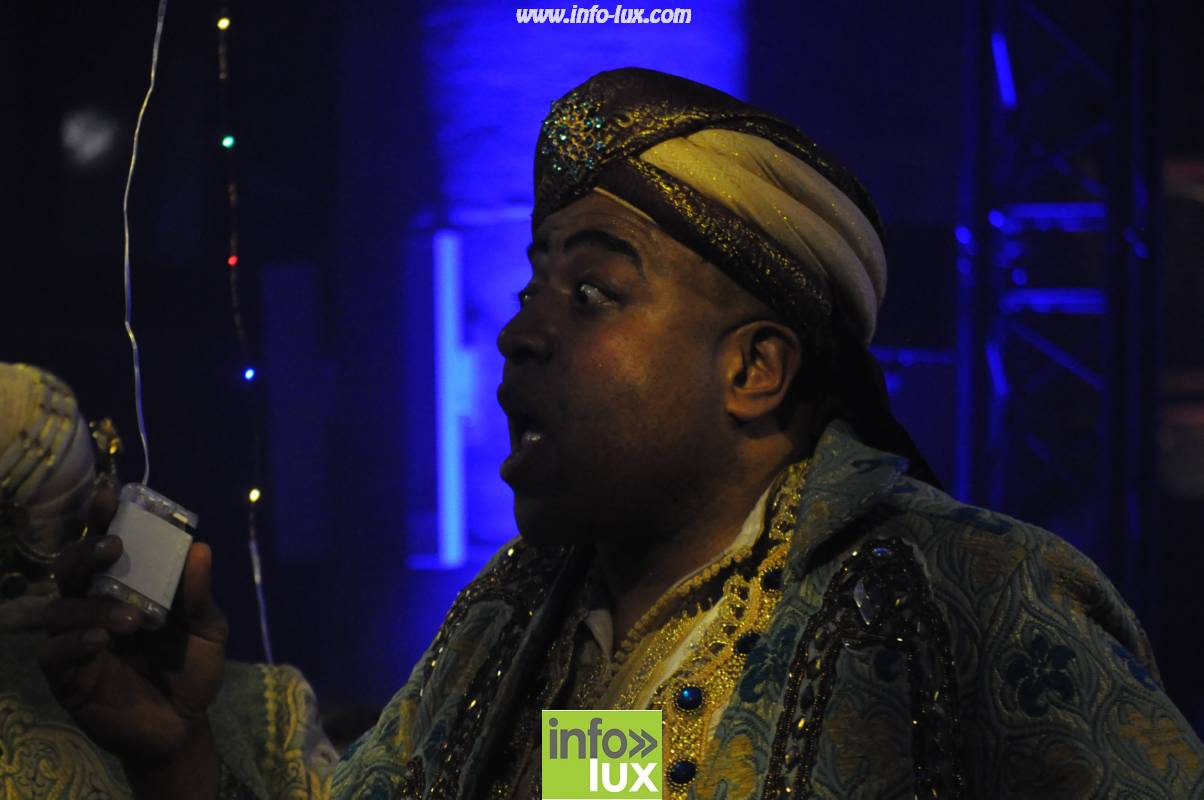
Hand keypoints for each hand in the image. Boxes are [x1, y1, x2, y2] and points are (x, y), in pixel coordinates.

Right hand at [37, 485, 227, 766]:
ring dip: (91, 606)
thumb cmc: (190, 668)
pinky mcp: (66, 674)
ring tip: (131, 618)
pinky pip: (53, 651)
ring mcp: (76, 639)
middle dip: (85, 550)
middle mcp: (93, 605)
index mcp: (125, 586)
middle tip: (112, 547)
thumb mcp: (207, 628)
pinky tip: (102, 640)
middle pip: (70, 567)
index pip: (105, 545)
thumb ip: (199, 594)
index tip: (109, 493)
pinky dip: (75, 641)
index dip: (101, 518)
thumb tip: (200, 548)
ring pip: (59, 608)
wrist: (183, 724)